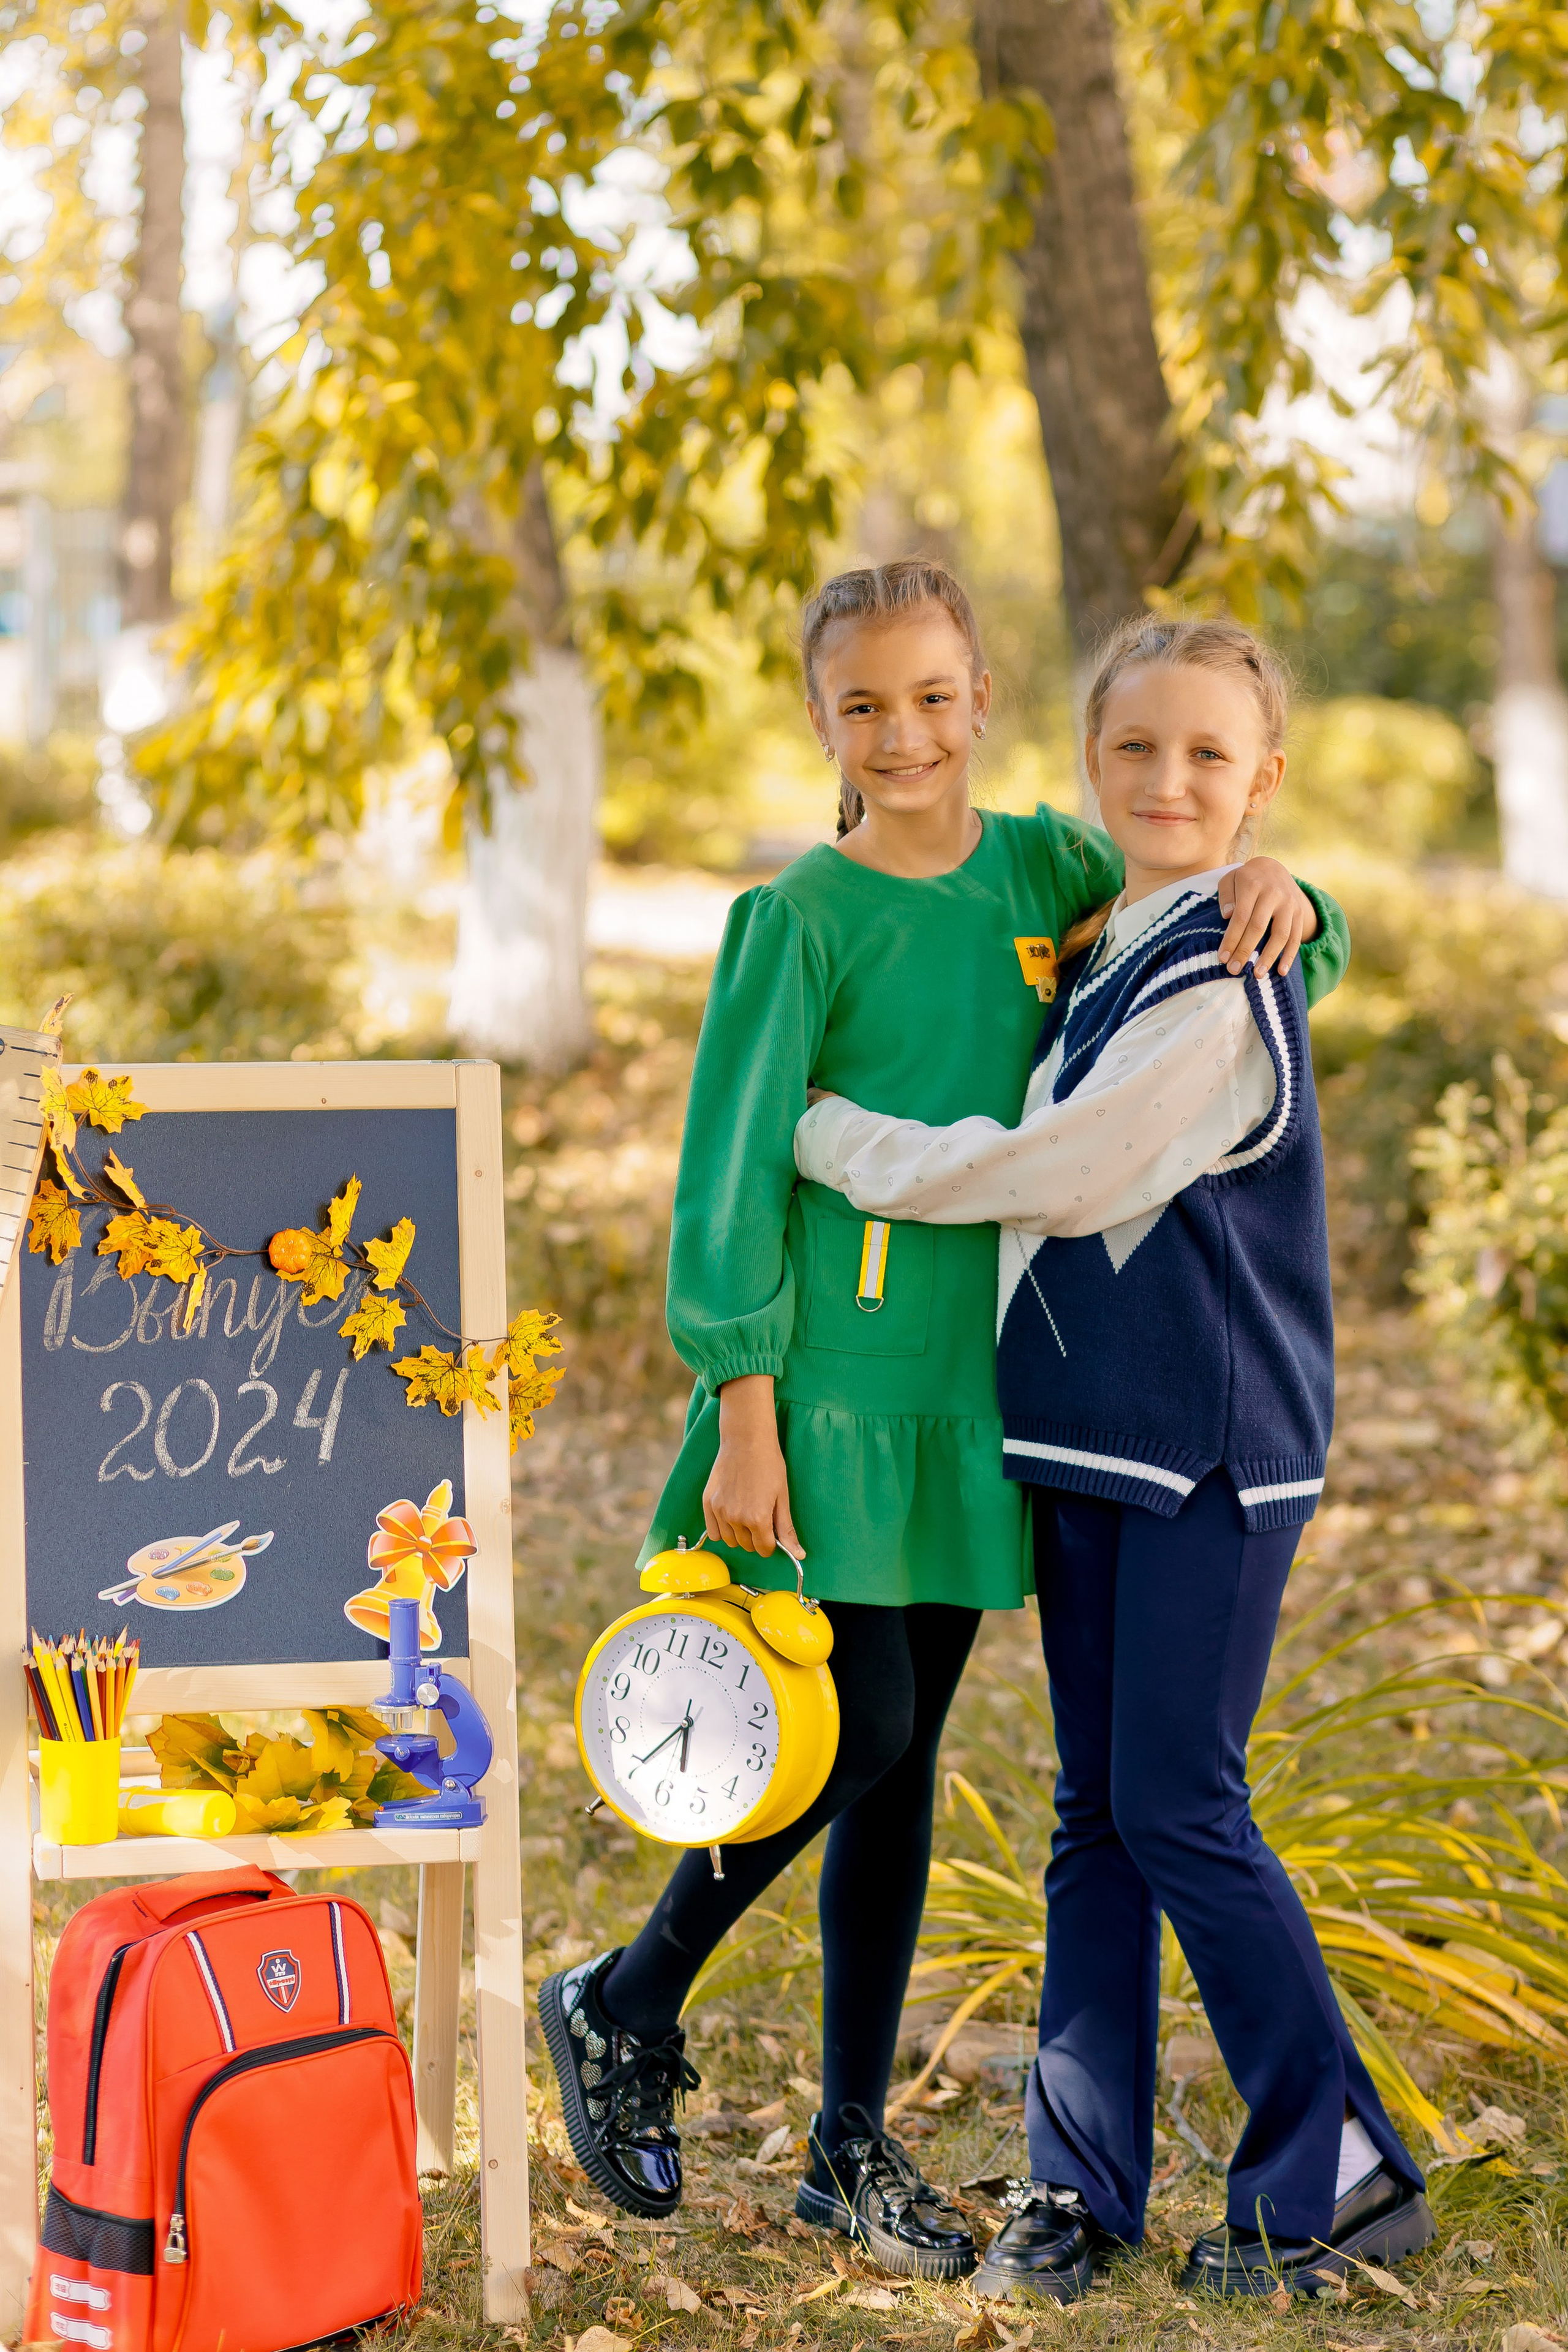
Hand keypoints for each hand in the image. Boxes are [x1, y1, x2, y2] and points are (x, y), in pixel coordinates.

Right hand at [703, 1374, 802, 1559]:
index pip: (764, 1549)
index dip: (771, 1543)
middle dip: (756, 1538)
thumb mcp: (782, 1497)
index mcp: (758, 1520)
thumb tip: (799, 1555)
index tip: (773, 1532)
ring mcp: (720, 1511)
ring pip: (730, 1541)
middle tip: (761, 1517)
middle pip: (747, 1546)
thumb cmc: (769, 1465)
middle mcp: (736, 1519)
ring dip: (740, 1534)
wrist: (746, 1440)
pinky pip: (713, 1532)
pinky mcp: (708, 1503)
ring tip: (746, 1513)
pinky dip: (722, 1529)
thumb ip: (786, 1529)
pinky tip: (731, 1514)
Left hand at [1217, 857, 1318, 976]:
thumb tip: (1227, 916)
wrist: (1274, 868)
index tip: (1222, 957)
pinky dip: (1290, 956)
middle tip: (1234, 970)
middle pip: (1258, 927)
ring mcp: (1289, 903)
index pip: (1241, 916)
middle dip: (1245, 951)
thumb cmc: (1246, 879)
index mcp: (1252, 884)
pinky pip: (1296, 937)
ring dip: (1269, 957)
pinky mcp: (1299, 912)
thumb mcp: (1231, 879)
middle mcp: (1273, 893)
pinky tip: (1281, 971)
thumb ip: (1226, 896)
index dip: (1231, 939)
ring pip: (1280, 934)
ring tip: (1257, 975)